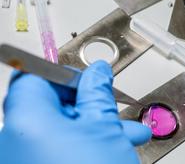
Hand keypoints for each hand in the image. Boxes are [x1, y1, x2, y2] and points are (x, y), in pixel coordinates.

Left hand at [0, 61, 151, 163]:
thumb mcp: (106, 131)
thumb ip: (98, 95)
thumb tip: (97, 74)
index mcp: (26, 123)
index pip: (33, 78)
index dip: (64, 75)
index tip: (87, 79)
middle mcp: (14, 144)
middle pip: (49, 107)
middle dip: (88, 105)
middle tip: (109, 105)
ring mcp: (23, 163)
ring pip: (59, 132)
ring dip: (93, 128)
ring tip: (126, 132)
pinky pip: (56, 152)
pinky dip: (83, 147)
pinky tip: (111, 148)